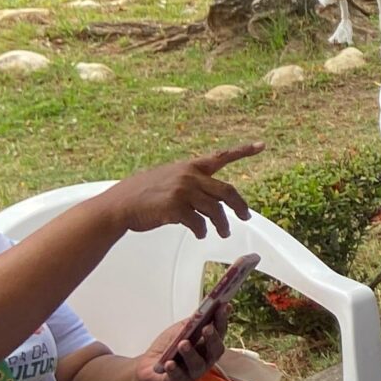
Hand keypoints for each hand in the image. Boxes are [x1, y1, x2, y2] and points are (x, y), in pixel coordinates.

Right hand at [100, 145, 257, 239]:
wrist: (118, 205)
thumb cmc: (141, 194)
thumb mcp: (167, 178)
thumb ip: (188, 182)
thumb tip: (207, 199)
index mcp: (189, 166)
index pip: (221, 156)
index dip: (243, 151)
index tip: (262, 145)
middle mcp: (189, 176)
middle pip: (226, 191)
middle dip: (240, 206)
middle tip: (246, 216)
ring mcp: (183, 191)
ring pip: (215, 210)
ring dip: (222, 224)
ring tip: (224, 233)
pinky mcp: (175, 207)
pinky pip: (198, 223)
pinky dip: (202, 231)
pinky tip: (200, 234)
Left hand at [132, 311, 222, 380]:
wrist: (150, 364)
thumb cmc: (169, 346)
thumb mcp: (181, 329)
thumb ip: (193, 321)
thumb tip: (204, 308)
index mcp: (208, 345)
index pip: (220, 332)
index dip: (222, 320)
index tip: (223, 308)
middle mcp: (205, 360)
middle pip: (215, 351)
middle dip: (212, 339)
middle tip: (207, 328)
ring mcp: (192, 372)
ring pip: (197, 365)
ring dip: (191, 353)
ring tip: (183, 343)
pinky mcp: (177, 380)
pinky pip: (177, 376)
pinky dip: (174, 369)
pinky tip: (169, 363)